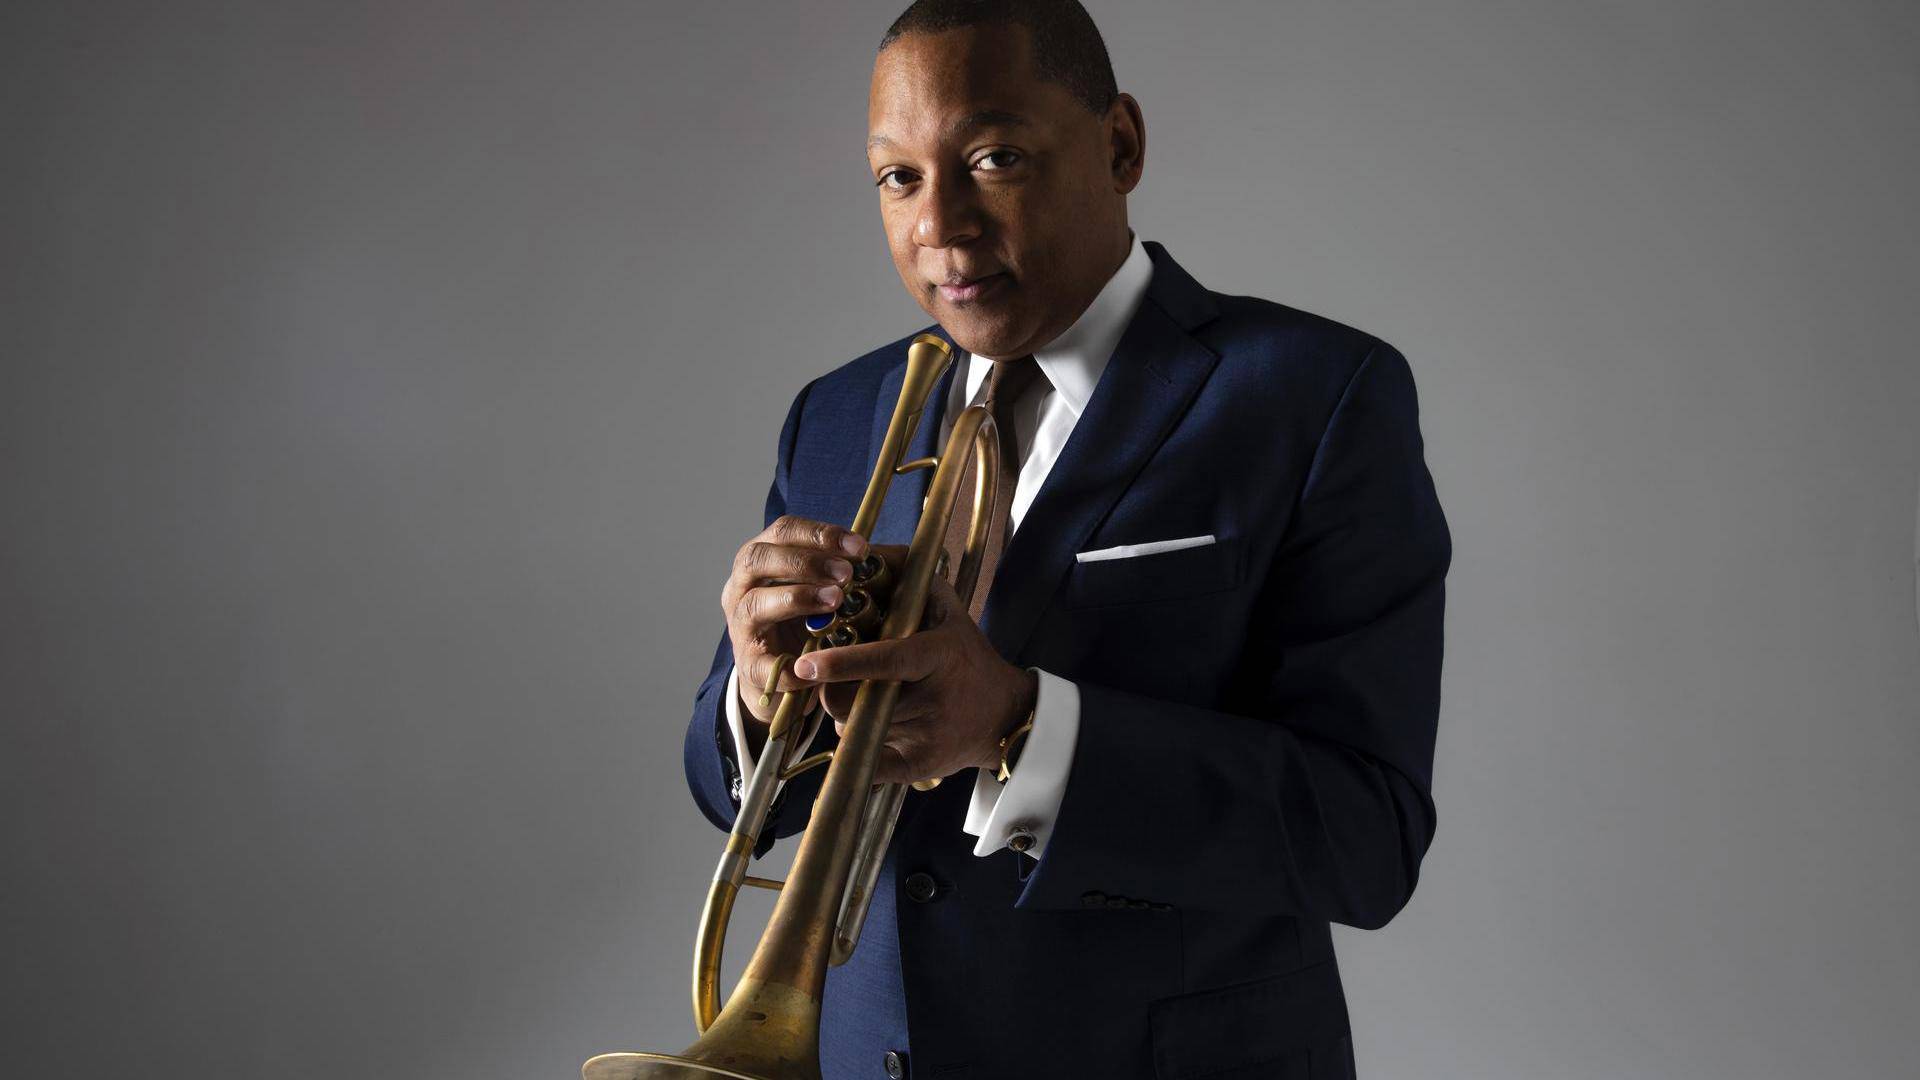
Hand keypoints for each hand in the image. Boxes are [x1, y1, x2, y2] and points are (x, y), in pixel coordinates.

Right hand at [720, 515, 868, 728]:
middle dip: (805, 562)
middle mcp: (741, 586)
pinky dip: (793, 664)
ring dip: (797, 598)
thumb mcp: (827, 586)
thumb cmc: (810, 619)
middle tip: (846, 574)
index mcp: (763, 559)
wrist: (788, 672)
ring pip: (756, 604)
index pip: (783, 531)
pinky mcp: (749, 666)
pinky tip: (822, 664)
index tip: (860, 547)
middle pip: (757, 559)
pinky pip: (764, 664)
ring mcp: (741, 625)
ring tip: (836, 601)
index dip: (820, 534)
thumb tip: (895, 554)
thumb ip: (852, 569)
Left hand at [795, 568, 1037, 785]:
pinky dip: (860, 746)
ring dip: (849, 714)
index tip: (807, 663)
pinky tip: (876, 730)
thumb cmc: (965, 655)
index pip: (886, 660)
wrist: (1004, 715)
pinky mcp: (918, 766)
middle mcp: (934, 697)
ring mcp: (926, 735)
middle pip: (855, 700)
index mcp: (938, 656)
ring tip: (871, 699)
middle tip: (839, 679)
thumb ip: (912, 579)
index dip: (844, 662)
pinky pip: (867, 761)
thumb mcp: (948, 609)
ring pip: (854, 727)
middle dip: (835, 690)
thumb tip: (867, 552)